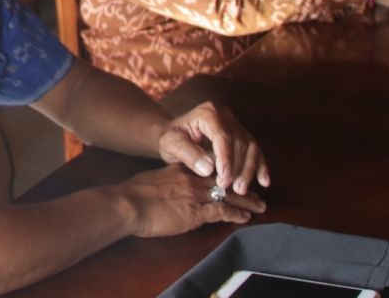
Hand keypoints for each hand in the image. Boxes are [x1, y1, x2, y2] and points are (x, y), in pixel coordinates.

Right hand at [117, 164, 264, 237]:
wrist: (129, 203)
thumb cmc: (133, 194)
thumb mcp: (150, 181)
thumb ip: (162, 182)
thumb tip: (164, 189)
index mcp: (180, 170)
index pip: (208, 170)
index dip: (223, 174)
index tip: (232, 178)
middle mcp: (192, 178)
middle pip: (224, 180)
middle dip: (241, 186)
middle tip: (256, 191)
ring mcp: (196, 194)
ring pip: (229, 194)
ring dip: (246, 201)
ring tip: (260, 205)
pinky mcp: (197, 211)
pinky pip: (223, 211)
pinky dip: (237, 214)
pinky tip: (246, 217)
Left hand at [157, 101, 269, 195]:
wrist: (175, 135)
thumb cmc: (171, 139)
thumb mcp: (171, 145)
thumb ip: (188, 154)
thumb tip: (209, 169)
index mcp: (208, 112)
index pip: (222, 136)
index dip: (226, 158)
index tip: (224, 179)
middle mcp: (225, 115)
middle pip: (239, 142)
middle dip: (237, 168)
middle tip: (229, 188)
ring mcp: (236, 124)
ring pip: (251, 147)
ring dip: (249, 170)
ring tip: (241, 190)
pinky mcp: (242, 134)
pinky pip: (255, 150)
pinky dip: (261, 166)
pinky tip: (264, 181)